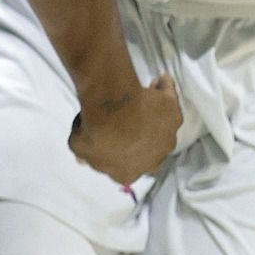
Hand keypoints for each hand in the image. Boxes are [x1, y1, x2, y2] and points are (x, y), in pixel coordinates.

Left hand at [68, 73, 181, 187]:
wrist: (113, 110)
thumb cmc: (95, 131)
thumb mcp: (79, 145)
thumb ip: (83, 153)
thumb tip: (83, 159)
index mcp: (127, 173)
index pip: (125, 166)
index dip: (119, 152)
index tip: (114, 138)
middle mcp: (152, 161)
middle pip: (147, 149)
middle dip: (140, 136)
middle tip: (130, 119)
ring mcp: (167, 139)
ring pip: (161, 126)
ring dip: (154, 113)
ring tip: (143, 95)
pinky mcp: (175, 118)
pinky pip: (169, 101)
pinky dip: (165, 90)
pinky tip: (158, 81)